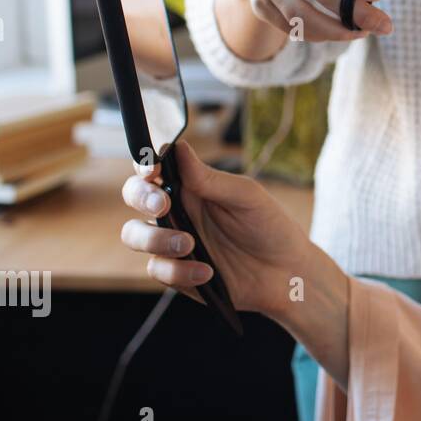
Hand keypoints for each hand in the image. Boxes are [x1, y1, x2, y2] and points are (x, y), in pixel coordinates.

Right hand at [120, 140, 311, 318]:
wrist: (286, 273)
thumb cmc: (270, 227)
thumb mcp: (247, 197)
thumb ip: (211, 178)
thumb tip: (179, 147)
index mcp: (192, 186)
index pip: (155, 168)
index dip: (145, 164)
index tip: (153, 169)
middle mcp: (177, 211)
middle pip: (134, 196)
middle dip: (141, 197)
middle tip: (163, 204)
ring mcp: (173, 242)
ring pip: (134, 234)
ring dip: (156, 238)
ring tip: (189, 244)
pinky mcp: (176, 272)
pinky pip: (158, 269)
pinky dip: (179, 270)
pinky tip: (207, 271)